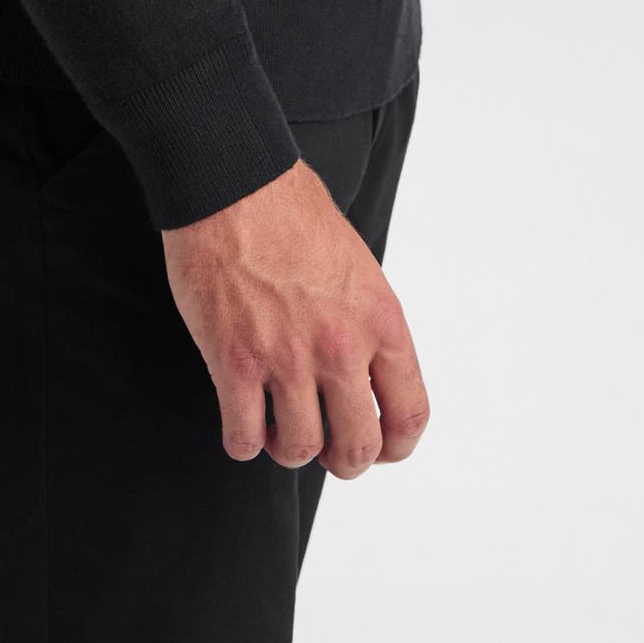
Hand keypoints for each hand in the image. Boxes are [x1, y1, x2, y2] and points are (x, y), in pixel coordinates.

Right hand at [162, 160, 429, 480]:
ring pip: (299, 450)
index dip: (397, 446)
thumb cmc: (291, 210)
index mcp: (380, 319)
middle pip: (358, 447)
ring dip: (288, 449)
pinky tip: (242, 421)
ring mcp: (287, 357)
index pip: (410, 413)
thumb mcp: (357, 264)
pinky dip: (243, 442)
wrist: (233, 182)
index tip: (381, 449)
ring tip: (277, 427)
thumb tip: (364, 371)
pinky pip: (243, 438)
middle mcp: (341, 346)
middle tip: (326, 448)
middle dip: (343, 460)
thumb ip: (366, 322)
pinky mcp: (234, 362)